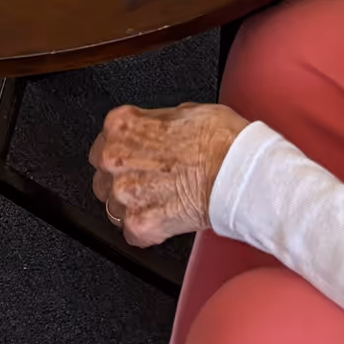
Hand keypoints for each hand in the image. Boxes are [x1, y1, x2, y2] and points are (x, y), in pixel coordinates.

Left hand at [89, 102, 248, 246]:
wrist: (240, 172)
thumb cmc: (220, 141)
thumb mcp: (184, 111)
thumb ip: (155, 123)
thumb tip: (156, 131)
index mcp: (122, 126)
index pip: (105, 141)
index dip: (125, 152)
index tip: (137, 157)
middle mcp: (116, 159)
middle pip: (103, 175)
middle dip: (125, 178)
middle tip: (152, 179)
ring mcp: (125, 193)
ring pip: (113, 206)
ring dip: (133, 205)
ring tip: (161, 199)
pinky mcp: (139, 224)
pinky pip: (131, 232)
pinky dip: (147, 229)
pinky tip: (166, 217)